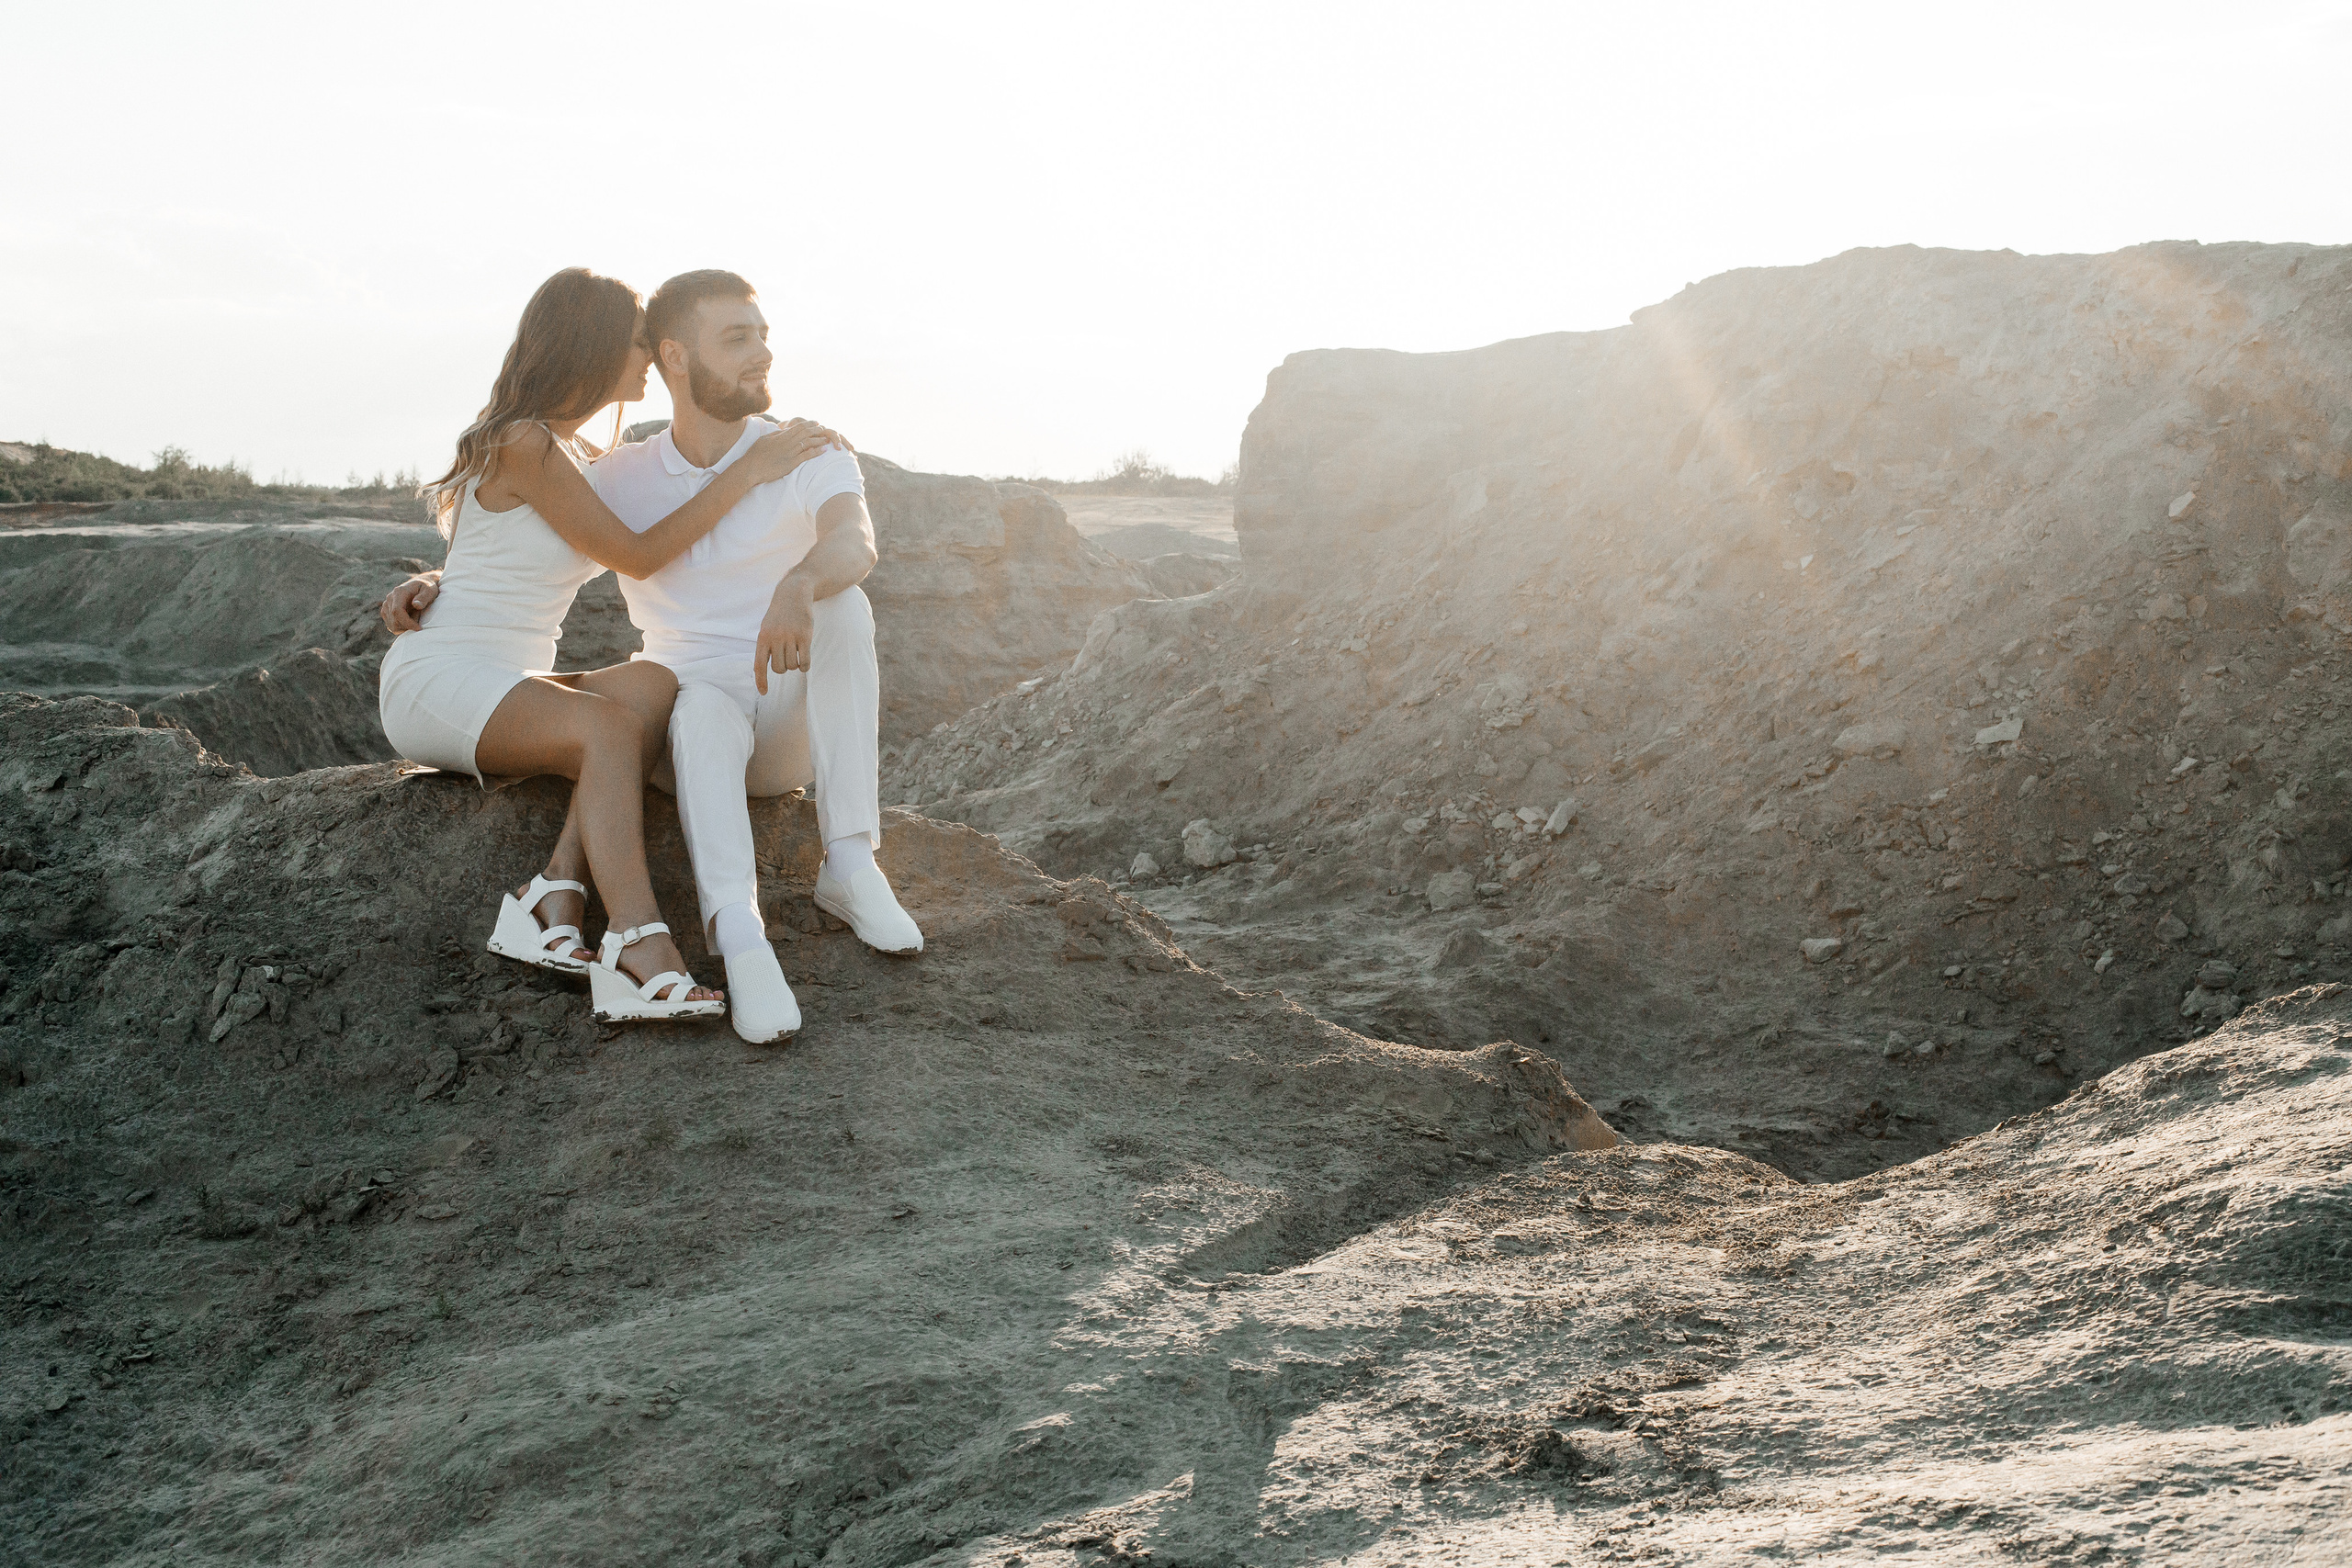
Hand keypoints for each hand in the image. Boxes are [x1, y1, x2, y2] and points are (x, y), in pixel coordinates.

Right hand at [380, 573, 440, 634]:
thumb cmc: (427, 588)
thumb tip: (416, 605)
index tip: (419, 628)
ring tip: (416, 618)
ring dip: (406, 627)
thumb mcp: (429, 591)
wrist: (420, 585)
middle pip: (394, 621)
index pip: (397, 611)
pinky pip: (392, 626)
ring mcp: (386, 606)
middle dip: (409, 626)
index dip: (407, 623)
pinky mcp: (386, 612)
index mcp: (399, 592)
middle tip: (421, 621)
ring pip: (393, 626)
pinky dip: (402, 628)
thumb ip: (423, 598)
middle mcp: (390, 599)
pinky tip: (411, 621)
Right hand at [740, 418, 850, 485]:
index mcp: (781, 436)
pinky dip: (817, 452)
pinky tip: (824, 450)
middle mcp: (787, 442)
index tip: (815, 422)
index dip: (808, 424)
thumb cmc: (754, 455)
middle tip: (823, 428)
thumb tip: (783, 431)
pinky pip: (807, 456)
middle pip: (805, 433)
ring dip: (819, 440)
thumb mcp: (764, 440)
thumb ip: (775, 435)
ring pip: (808, 443)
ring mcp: (790, 452)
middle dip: (816, 429)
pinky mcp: (791, 463)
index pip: (798, 427)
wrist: (750, 468)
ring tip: (827, 438)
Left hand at [753, 576, 816, 693]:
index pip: (759, 665)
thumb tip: (761, 670)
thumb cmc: (779, 615)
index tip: (763, 693)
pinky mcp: (805, 637)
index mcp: (762, 638)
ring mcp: (790, 637)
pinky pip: (804, 661)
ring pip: (792, 666)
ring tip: (796, 654)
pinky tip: (805, 662)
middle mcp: (775, 638)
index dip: (761, 681)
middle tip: (787, 659)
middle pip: (779, 669)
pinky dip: (805, 666)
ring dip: (795, 665)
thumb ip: (765, 647)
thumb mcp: (766, 628)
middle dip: (783, 668)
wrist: (793, 594)